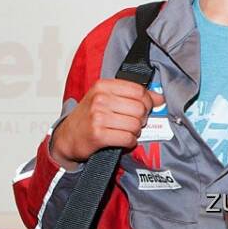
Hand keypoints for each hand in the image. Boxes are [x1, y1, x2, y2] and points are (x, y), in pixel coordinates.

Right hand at [49, 80, 163, 167]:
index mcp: (103, 86)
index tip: (145, 108)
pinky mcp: (98, 135)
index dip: (147, 101)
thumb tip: (160, 98)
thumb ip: (133, 95)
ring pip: (136, 124)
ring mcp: (98, 117)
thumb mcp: (106, 99)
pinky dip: (129, 142)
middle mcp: (100, 99)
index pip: (139, 91)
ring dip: (135, 131)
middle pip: (140, 108)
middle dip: (142, 118)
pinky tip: (121, 140)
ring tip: (125, 131)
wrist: (67, 137)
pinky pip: (128, 138)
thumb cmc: (88, 117)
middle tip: (134, 122)